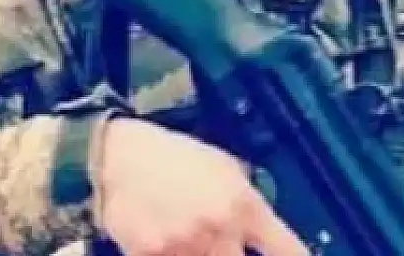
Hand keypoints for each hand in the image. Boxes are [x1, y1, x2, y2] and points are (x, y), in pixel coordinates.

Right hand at [94, 117, 307, 255]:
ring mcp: (183, 249)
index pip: (285, 249)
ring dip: (205, 254)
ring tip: (193, 235)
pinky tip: (169, 240)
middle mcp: (218, 231)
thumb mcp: (225, 168)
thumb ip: (248, 200)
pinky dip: (175, 255)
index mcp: (243, 205)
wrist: (118, 159)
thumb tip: (263, 229)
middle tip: (227, 246)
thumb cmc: (175, 158)